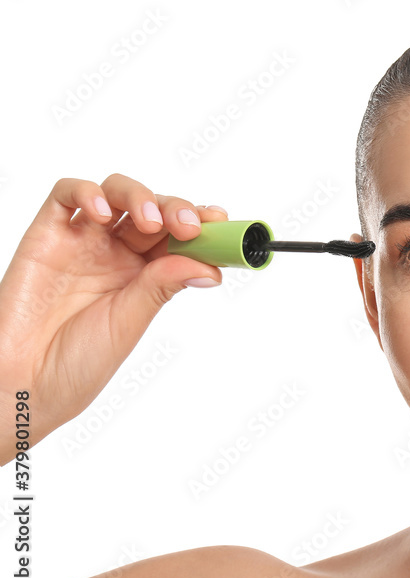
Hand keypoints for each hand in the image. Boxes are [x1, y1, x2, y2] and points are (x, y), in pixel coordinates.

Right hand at [0, 174, 226, 455]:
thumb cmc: (75, 364)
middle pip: (154, 209)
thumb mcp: (129, 324)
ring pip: (116, 193)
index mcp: (144, 275)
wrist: (21, 385)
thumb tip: (209, 266)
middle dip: (177, 209)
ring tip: (151, 222)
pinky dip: (87, 193)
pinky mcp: (45, 236)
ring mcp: (81, 242)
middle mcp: (115, 253)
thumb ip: (161, 287)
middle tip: (189, 226)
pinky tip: (103, 214)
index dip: (202, 224)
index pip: (179, 236)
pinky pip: (65, 196)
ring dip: (140, 196)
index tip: (221, 224)